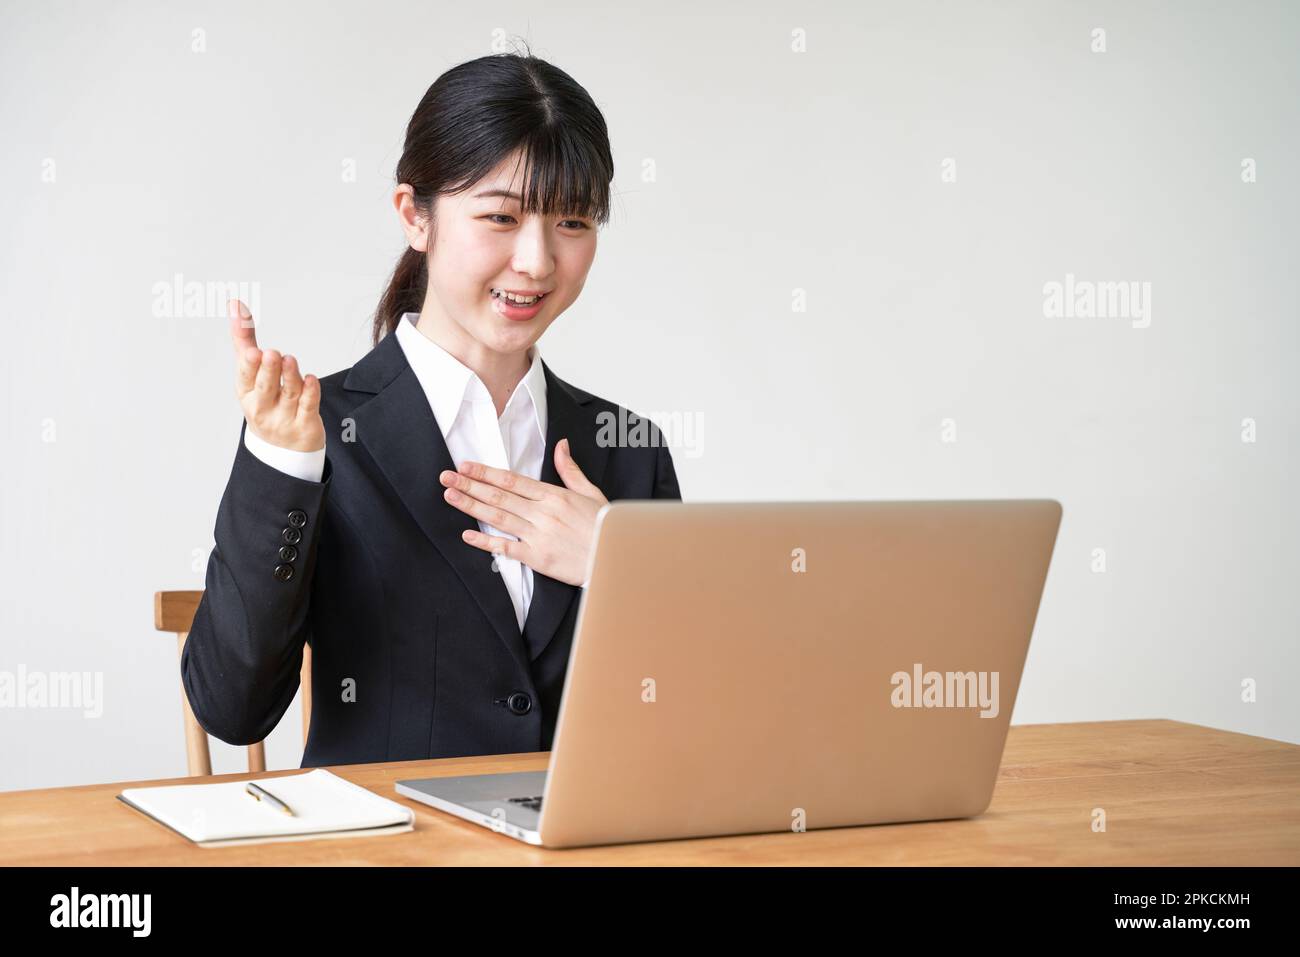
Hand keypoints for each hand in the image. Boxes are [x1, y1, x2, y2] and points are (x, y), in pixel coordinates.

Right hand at [229, 299, 324, 451]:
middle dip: (268, 370)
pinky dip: (310, 393)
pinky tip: (311, 379)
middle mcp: (263, 408)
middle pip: (266, 387)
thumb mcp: (251, 374)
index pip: (245, 378)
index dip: (249, 366)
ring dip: (290, 376)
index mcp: (247, 394)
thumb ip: (244, 340)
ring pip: (289, 394)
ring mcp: (284, 418)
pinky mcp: (304, 425)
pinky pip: (308, 407)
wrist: (282, 449)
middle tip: (272, 353)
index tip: (252, 351)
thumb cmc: (265, 402)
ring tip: (291, 360)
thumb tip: (235, 305)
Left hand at [439, 438, 608, 586]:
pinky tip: (467, 535)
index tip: (466, 466)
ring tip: (450, 497)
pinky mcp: (538, 558)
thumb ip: (570, 470)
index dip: (486, 473)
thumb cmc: (606, 526)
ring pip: (498, 517)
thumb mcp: (591, 492)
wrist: (616, 557)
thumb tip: (561, 445)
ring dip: (471, 506)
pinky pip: (506, 548)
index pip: (512, 480)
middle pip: (499, 496)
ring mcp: (539, 536)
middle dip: (470, 485)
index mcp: (554, 495)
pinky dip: (485, 542)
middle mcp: (543, 513)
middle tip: (446, 477)